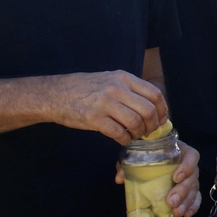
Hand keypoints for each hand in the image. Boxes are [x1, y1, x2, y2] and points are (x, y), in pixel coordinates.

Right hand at [50, 70, 167, 142]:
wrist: (54, 94)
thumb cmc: (84, 88)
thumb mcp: (109, 80)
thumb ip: (129, 89)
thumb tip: (152, 107)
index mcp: (123, 77)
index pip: (154, 94)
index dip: (162, 110)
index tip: (161, 120)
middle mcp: (116, 88)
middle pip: (148, 110)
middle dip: (152, 125)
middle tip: (148, 131)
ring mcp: (105, 103)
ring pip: (136, 123)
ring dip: (139, 133)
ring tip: (134, 135)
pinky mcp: (94, 118)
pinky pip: (119, 133)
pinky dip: (125, 139)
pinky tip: (122, 139)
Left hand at [115, 140, 201, 216]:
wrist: (152, 154)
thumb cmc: (149, 153)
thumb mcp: (138, 154)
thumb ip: (128, 163)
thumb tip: (119, 178)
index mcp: (180, 151)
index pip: (192, 157)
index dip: (187, 167)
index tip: (176, 177)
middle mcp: (189, 165)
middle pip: (193, 177)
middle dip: (183, 191)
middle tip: (171, 201)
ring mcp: (191, 178)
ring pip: (195, 189)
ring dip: (187, 202)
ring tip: (177, 212)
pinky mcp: (190, 189)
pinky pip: (196, 198)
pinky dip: (193, 206)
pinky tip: (187, 214)